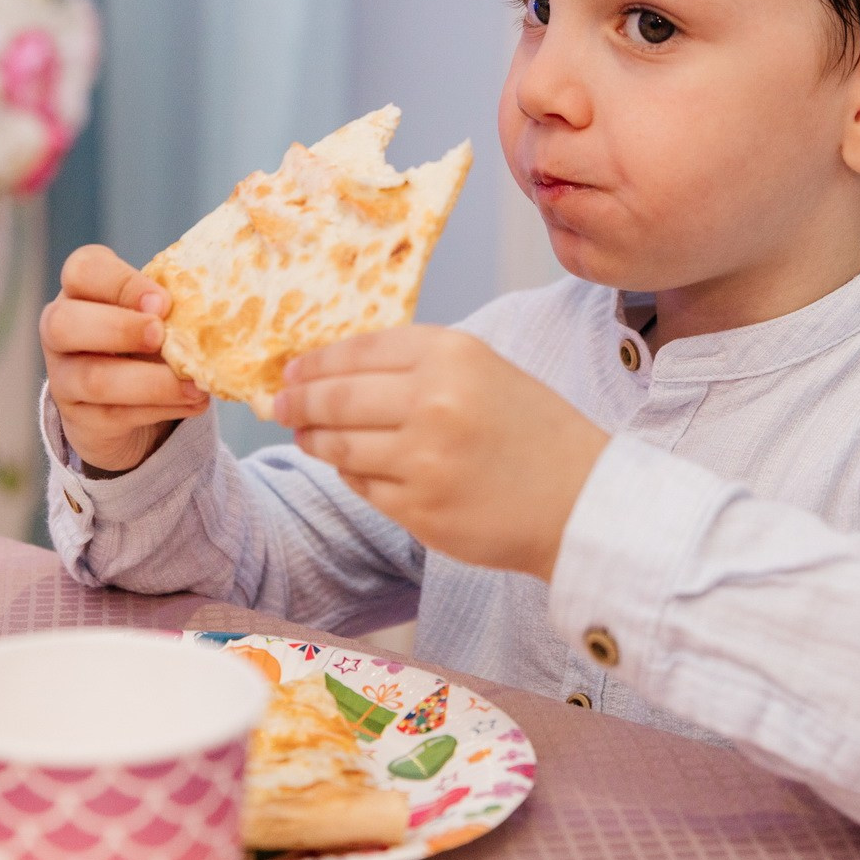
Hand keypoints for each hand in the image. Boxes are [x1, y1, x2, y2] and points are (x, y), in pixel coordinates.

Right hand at [40, 245, 208, 473]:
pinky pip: (114, 415)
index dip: (122, 284)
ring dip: (151, 382)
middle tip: (161, 336)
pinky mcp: (79, 417)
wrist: (130, 395)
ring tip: (195, 384)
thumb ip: (172, 305)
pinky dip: (159, 409)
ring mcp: (63, 376)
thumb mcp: (157, 311)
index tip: (164, 302)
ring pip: (93, 378)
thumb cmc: (148, 335)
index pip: (83, 270)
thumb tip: (212, 309)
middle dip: (119, 329)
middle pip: (63, 323)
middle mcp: (59, 329)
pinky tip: (194, 402)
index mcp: (81, 288)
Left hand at [274, 326, 609, 579]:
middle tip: (278, 405)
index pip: (357, 350)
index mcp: (452, 354)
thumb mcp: (485, 371)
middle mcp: (434, 401)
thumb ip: (417, 365)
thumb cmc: (534, 432)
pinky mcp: (419, 509)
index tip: (291, 372)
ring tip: (307, 437)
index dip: (315, 363)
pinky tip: (354, 468)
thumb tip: (333, 370)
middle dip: (297, 402)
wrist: (581, 500)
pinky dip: (351, 475)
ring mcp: (423, 459)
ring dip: (315, 441)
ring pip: (338, 446)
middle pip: (335, 398)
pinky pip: (362, 486)